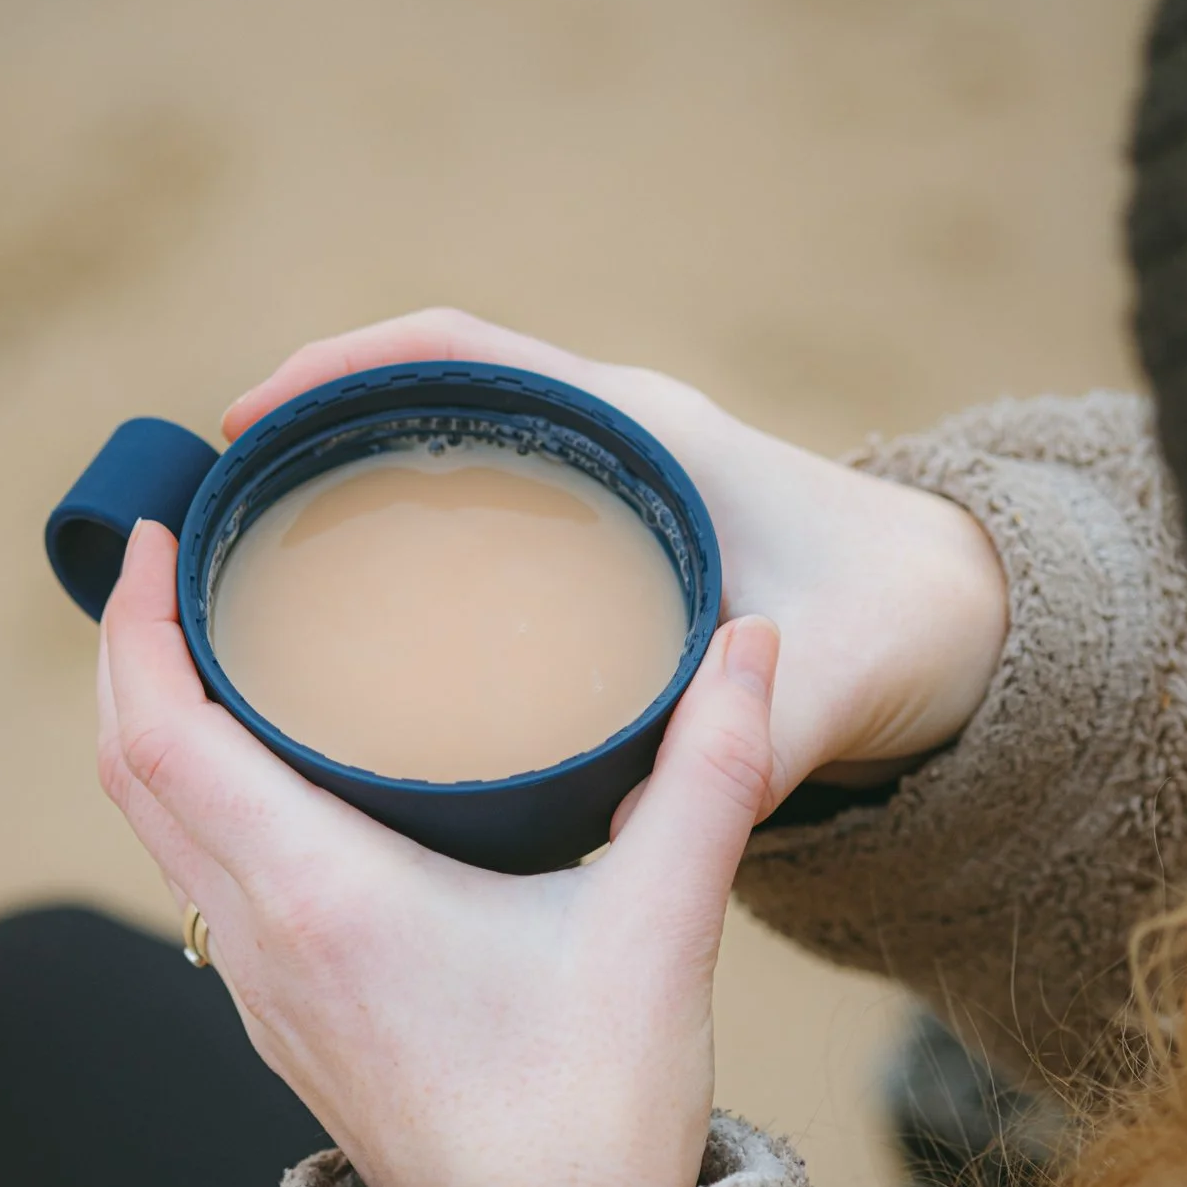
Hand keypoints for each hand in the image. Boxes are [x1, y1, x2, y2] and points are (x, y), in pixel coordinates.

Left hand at [97, 519, 780, 1186]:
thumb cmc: (596, 1114)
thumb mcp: (664, 926)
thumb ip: (713, 770)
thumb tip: (750, 642)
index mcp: (323, 897)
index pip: (163, 734)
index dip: (136, 622)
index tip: (159, 529)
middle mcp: (262, 939)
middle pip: (129, 767)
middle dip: (129, 647)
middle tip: (181, 550)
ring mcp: (260, 987)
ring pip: (154, 828)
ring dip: (155, 720)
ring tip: (213, 631)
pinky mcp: (283, 1018)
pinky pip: (196, 876)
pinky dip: (195, 790)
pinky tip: (267, 758)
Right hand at [224, 309, 1007, 802]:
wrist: (970, 619)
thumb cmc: (903, 624)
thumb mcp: (829, 684)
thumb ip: (749, 751)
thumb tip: (634, 834)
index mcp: (648, 430)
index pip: (460, 351)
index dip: (341, 370)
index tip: (247, 423)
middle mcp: (615, 438)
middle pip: (428, 391)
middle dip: (315, 428)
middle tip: (215, 512)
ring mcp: (606, 484)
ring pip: (449, 447)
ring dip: (354, 478)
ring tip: (255, 563)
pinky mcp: (609, 537)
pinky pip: (480, 503)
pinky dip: (408, 530)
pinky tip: (357, 615)